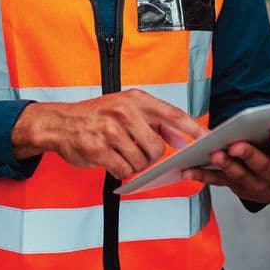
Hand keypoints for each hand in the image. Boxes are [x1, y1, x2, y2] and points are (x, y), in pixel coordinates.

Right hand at [11, 89, 206, 179]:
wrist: (60, 122)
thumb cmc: (95, 115)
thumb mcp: (126, 107)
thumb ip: (155, 120)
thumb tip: (182, 137)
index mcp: (135, 99)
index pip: (173, 114)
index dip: (193, 129)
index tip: (209, 140)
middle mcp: (124, 111)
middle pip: (157, 147)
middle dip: (150, 155)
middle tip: (134, 148)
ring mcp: (111, 130)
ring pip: (140, 161)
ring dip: (133, 164)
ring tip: (119, 151)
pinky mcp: (99, 149)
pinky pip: (123, 170)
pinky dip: (120, 170)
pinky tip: (110, 159)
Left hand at [181, 123, 269, 204]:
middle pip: (263, 167)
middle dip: (250, 156)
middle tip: (237, 145)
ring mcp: (253, 185)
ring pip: (239, 176)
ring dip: (226, 165)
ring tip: (215, 153)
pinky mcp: (233, 187)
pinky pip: (217, 181)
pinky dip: (202, 175)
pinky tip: (189, 169)